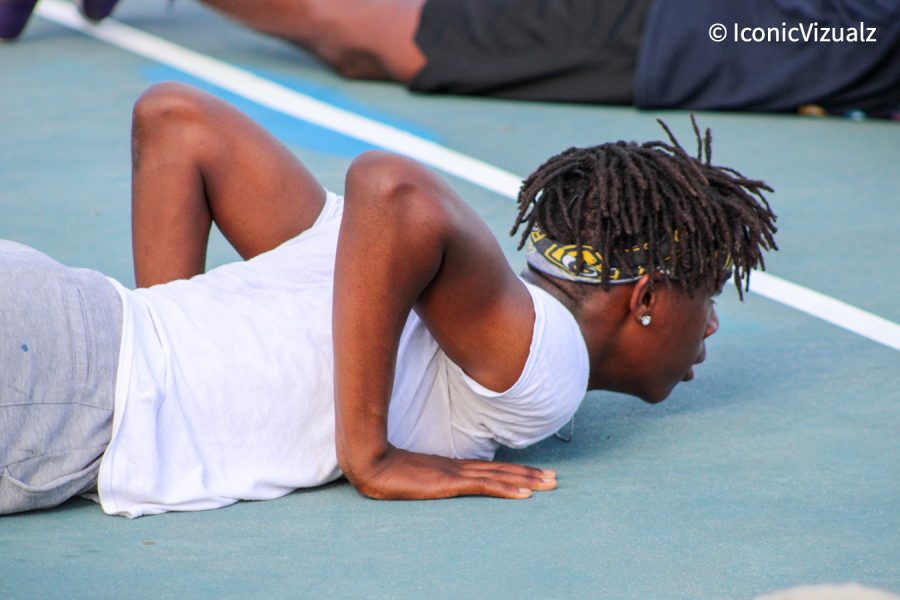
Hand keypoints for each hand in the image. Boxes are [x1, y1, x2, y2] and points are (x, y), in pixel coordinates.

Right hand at [348, 446, 556, 499]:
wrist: (371, 464)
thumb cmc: (385, 471)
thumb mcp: (412, 477)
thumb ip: (427, 478)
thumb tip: (434, 483)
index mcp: (451, 467)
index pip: (490, 468)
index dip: (515, 470)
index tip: (536, 473)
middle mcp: (459, 468)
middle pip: (502, 470)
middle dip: (530, 474)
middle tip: (555, 479)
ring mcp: (456, 474)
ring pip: (500, 476)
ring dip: (527, 480)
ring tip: (550, 484)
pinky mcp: (450, 482)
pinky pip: (485, 486)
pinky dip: (507, 489)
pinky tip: (525, 494)